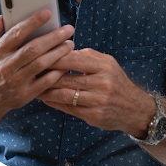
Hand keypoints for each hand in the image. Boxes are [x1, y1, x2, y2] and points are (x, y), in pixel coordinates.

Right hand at [0, 9, 74, 118]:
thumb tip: (1, 18)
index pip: (17, 33)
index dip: (33, 22)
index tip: (47, 13)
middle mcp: (6, 66)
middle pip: (33, 48)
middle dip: (53, 37)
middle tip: (68, 29)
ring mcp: (16, 81)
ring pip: (41, 64)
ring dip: (58, 53)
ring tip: (70, 44)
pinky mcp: (25, 94)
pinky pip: (45, 82)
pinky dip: (57, 72)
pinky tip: (66, 64)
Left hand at [36, 48, 154, 136]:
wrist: (134, 108)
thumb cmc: (117, 82)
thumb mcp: (108, 63)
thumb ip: (88, 55)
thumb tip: (66, 49)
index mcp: (104, 67)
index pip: (74, 60)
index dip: (55, 58)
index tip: (40, 55)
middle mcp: (102, 84)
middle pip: (68, 79)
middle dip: (47, 75)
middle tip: (31, 72)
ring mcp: (98, 101)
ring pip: (66, 95)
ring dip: (47, 91)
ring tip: (34, 86)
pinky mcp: (94, 116)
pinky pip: (69, 109)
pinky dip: (55, 103)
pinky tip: (45, 98)